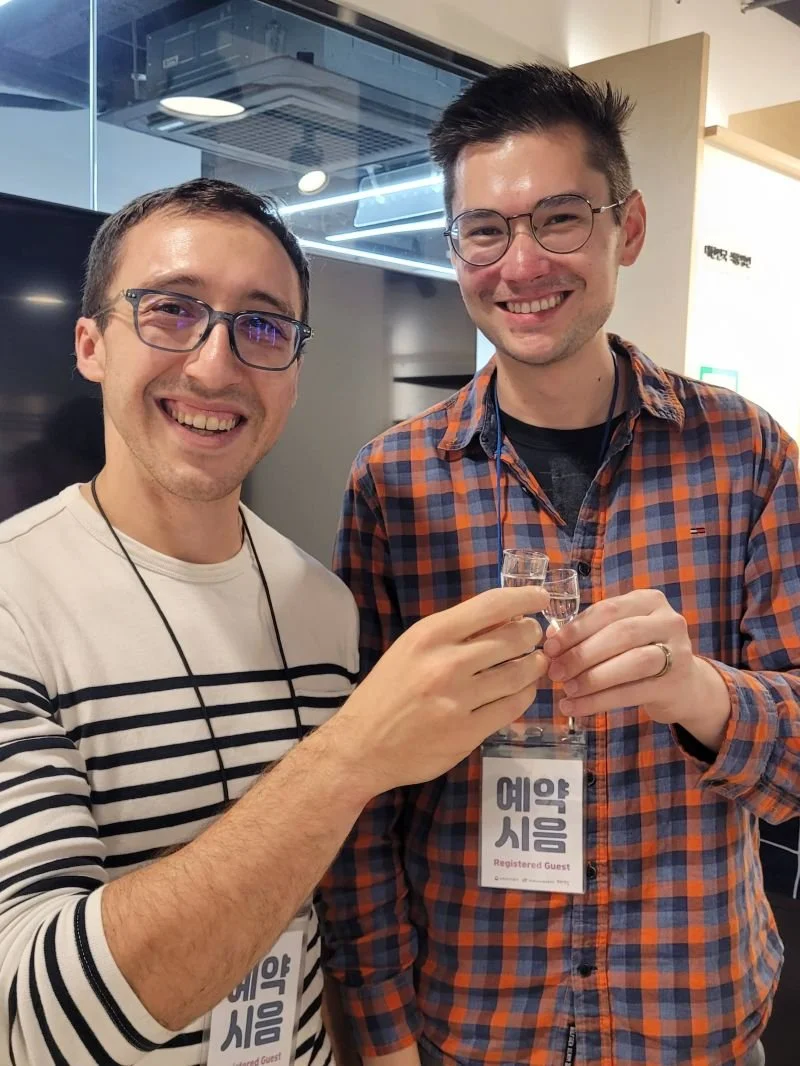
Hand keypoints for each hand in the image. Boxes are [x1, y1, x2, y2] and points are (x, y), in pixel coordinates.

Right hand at [327, 586, 548, 795]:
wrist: (361, 745)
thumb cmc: (388, 691)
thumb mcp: (412, 648)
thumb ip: (453, 633)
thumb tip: (504, 617)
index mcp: (430, 635)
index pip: (491, 605)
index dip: (524, 597)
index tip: (541, 596)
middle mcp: (446, 663)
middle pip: (513, 639)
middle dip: (532, 635)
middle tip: (533, 637)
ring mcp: (458, 700)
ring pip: (519, 674)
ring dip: (534, 665)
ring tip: (534, 663)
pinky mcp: (468, 733)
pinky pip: (512, 707)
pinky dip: (525, 695)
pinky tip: (522, 690)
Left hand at [544, 589, 730, 745]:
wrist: (685, 686)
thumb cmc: (641, 652)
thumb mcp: (619, 636)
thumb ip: (589, 634)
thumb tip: (550, 641)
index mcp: (648, 601)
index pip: (607, 610)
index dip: (575, 629)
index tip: (549, 648)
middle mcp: (668, 621)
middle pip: (620, 634)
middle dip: (582, 654)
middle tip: (555, 671)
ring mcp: (678, 651)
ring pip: (632, 663)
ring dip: (593, 678)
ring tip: (567, 690)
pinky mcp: (676, 684)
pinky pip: (634, 692)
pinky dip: (601, 701)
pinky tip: (577, 707)